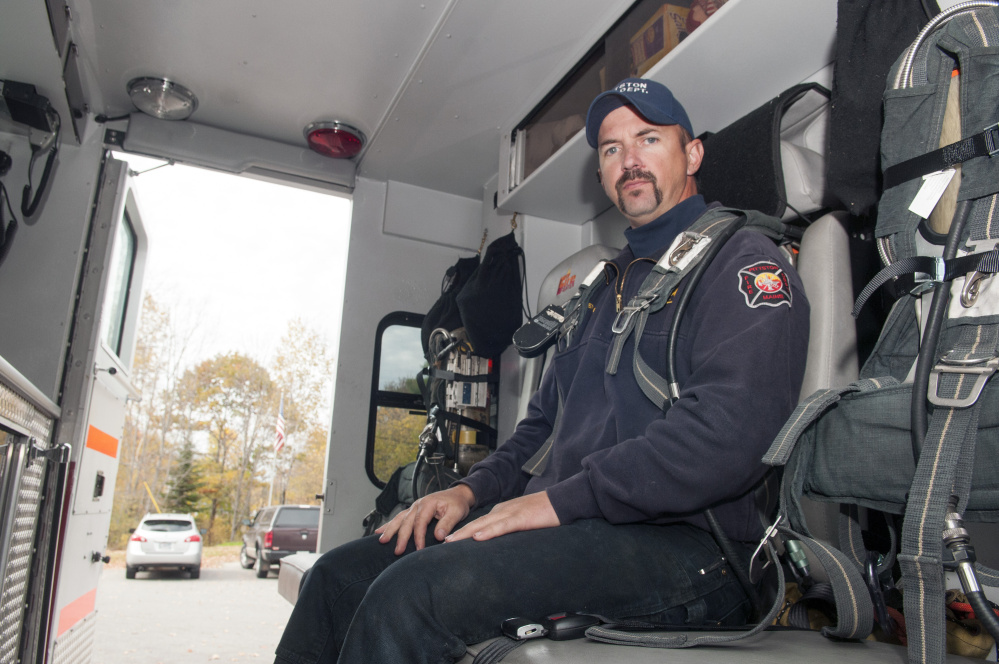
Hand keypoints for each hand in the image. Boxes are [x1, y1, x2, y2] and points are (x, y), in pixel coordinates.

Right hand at [375, 484, 475, 554]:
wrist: (458, 495)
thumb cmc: (457, 503)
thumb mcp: (457, 512)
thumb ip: (447, 524)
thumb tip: (439, 536)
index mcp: (428, 503)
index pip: (420, 522)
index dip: (418, 536)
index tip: (419, 549)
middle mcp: (418, 504)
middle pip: (406, 521)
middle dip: (400, 537)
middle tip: (397, 550)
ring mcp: (414, 507)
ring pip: (399, 519)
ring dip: (390, 530)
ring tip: (381, 540)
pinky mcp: (413, 511)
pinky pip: (399, 518)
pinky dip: (389, 525)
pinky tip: (380, 532)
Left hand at [445, 491, 559, 542]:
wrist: (561, 501)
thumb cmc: (545, 513)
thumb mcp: (523, 521)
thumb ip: (511, 529)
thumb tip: (500, 544)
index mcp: (503, 512)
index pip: (479, 524)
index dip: (464, 533)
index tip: (450, 542)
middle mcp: (503, 511)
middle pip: (476, 523)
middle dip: (459, 534)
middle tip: (443, 543)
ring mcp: (511, 513)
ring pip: (484, 524)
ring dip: (466, 533)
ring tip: (451, 542)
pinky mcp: (522, 518)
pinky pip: (502, 526)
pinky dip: (489, 531)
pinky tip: (478, 537)